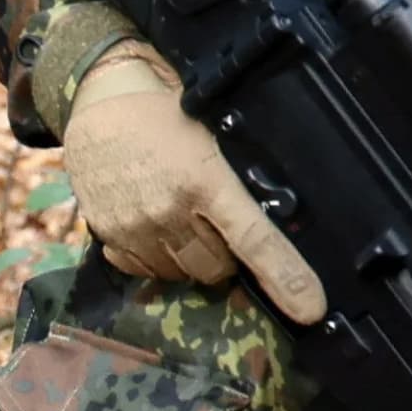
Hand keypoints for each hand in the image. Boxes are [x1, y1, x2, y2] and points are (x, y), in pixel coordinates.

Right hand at [61, 39, 327, 322]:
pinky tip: (152, 226)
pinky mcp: (108, 236)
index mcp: (206, 180)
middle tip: (216, 226)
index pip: (254, 238)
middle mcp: (170, 211)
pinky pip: (143, 270)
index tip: (310, 309)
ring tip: (180, 221)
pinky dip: (154, 257)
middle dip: (225, 257)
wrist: (101, 101)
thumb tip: (274, 221)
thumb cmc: (166, 114)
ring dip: (189, 258)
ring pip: (180, 273)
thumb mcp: (210, 137)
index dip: (285, 276)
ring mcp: (136, 228)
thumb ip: (233, 182)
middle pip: (217, 268)